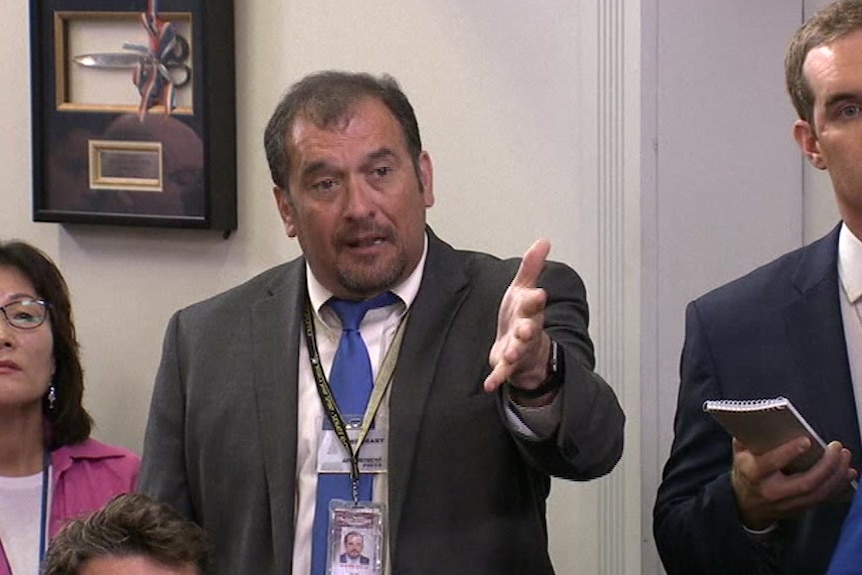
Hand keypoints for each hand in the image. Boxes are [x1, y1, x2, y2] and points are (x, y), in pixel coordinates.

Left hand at [484, 239, 551, 395]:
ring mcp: (519, 349)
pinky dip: (496, 379)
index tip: (538, 294)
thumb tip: (544, 241)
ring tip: (508, 355)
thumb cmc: (523, 315)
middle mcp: (527, 331)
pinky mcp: (507, 366)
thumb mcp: (524, 289)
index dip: (535, 300)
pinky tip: (488, 385)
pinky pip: (503, 373)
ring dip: (513, 352)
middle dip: (527, 329)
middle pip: (529, 329)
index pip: (534, 304)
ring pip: (518, 351)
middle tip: (525, 328)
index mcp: (530, 311)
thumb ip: (531, 267)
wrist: (528, 349)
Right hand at [731, 436, 856, 529]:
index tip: (806, 440)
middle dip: (826, 465)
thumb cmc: (746, 472)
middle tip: (837, 447)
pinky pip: (824, 499)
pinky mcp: (801, 508)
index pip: (771, 464)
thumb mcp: (739, 453)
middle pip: (805, 482)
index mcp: (753, 474)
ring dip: (837, 475)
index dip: (789, 452)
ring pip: (819, 493)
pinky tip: (848, 473)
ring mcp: (788, 503)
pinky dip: (839, 486)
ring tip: (845, 457)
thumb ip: (747, 437)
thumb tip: (762, 419)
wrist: (746, 505)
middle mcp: (772, 492)